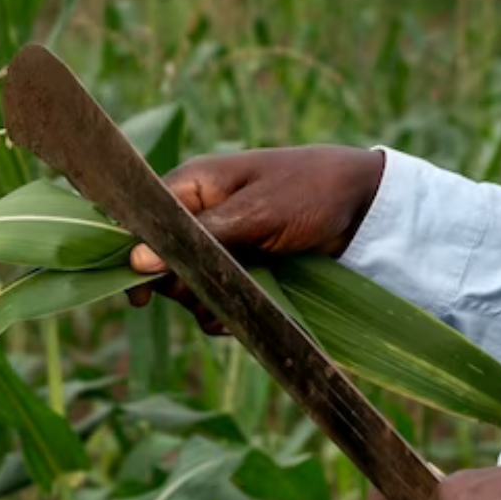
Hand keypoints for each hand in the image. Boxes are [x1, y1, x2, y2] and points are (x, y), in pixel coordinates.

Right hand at [127, 145, 384, 332]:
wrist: (366, 208)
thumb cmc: (310, 193)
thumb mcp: (255, 212)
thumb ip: (200, 236)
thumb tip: (138, 259)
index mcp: (194, 186)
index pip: (142, 221)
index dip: (133, 255)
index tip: (139, 293)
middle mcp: (199, 216)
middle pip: (159, 262)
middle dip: (178, 285)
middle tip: (209, 290)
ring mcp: (221, 246)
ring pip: (186, 287)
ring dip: (204, 302)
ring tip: (236, 300)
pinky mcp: (243, 271)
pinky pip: (215, 300)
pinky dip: (226, 312)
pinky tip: (246, 313)